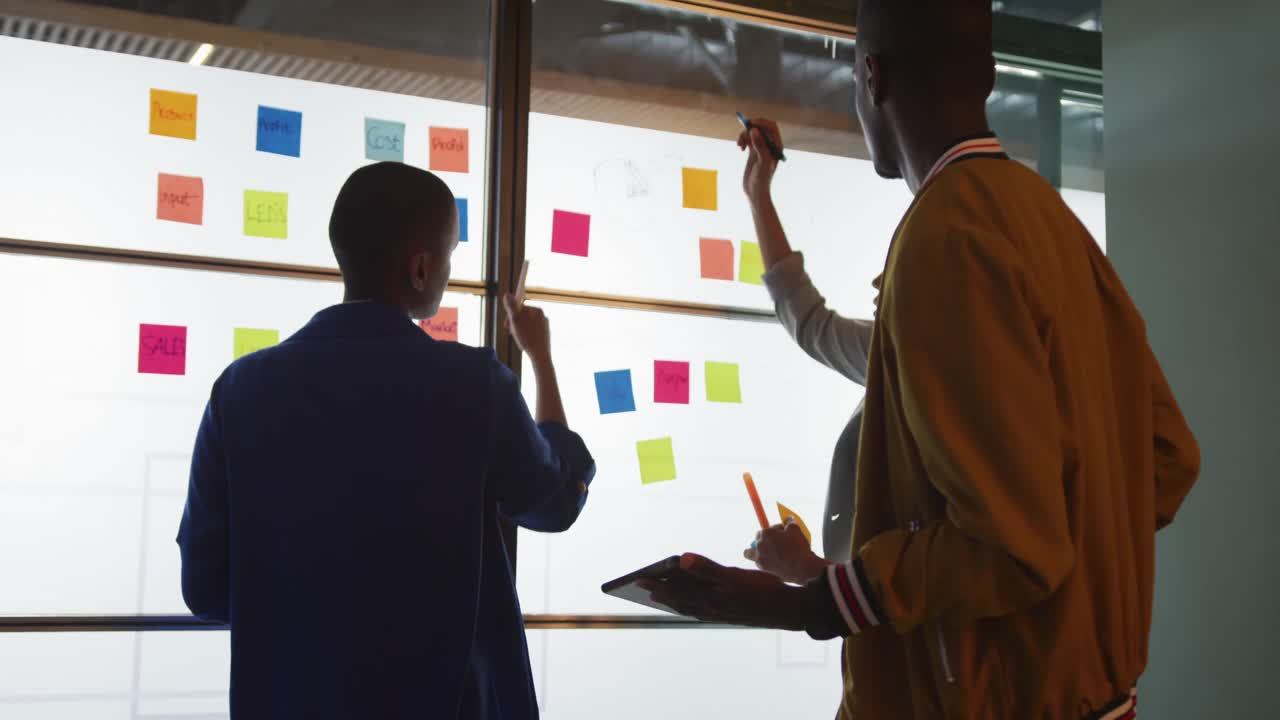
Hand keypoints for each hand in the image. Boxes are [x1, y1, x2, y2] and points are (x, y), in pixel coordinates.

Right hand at [502, 293, 550, 363]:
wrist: (540, 355)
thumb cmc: (527, 338)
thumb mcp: (516, 321)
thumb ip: (511, 307)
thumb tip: (507, 294)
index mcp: (537, 310)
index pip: (519, 308)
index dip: (510, 316)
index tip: (506, 326)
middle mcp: (543, 316)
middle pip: (523, 316)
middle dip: (515, 324)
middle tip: (511, 334)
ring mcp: (545, 325)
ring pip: (526, 325)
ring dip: (519, 330)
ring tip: (519, 339)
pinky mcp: (545, 334)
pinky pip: (532, 332)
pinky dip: (526, 336)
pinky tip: (525, 343)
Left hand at [640, 553, 808, 629]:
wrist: (787, 610)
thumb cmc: (762, 590)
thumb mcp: (734, 575)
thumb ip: (707, 568)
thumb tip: (681, 560)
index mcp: (710, 598)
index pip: (676, 591)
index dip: (657, 584)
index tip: (639, 579)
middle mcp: (711, 608)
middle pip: (680, 600)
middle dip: (661, 593)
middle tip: (643, 588)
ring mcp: (720, 613)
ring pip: (690, 608)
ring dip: (674, 601)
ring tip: (661, 597)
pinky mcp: (729, 615)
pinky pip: (701, 612)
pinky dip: (690, 607)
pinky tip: (691, 605)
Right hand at [737, 117, 782, 205]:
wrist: (755, 192)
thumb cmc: (762, 180)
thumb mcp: (762, 163)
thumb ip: (760, 146)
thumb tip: (754, 130)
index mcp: (776, 146)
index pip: (771, 127)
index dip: (761, 122)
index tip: (750, 124)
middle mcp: (770, 145)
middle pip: (760, 127)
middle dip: (750, 129)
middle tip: (742, 136)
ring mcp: (761, 148)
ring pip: (753, 132)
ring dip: (744, 135)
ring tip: (739, 145)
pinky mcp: (753, 152)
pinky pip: (748, 139)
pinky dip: (743, 140)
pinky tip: (740, 148)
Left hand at [745, 520, 829, 584]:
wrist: (801, 568)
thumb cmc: (798, 547)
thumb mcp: (796, 529)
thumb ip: (789, 522)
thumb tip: (788, 518)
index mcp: (766, 533)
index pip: (767, 529)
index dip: (775, 530)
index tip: (781, 532)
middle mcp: (759, 544)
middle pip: (758, 538)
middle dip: (765, 538)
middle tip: (775, 541)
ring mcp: (759, 557)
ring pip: (749, 552)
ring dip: (754, 550)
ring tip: (763, 551)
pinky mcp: (762, 567)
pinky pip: (757, 562)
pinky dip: (761, 561)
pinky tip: (770, 561)